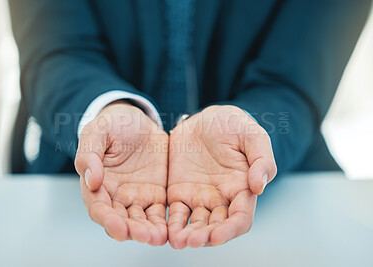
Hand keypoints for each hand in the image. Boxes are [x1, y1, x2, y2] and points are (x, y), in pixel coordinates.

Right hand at [75, 101, 167, 245]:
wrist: (138, 120)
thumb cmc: (113, 124)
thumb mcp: (97, 131)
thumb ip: (89, 154)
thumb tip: (91, 180)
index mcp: (97, 185)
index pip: (99, 208)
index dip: (107, 220)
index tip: (118, 228)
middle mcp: (116, 196)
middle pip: (122, 221)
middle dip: (132, 231)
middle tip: (144, 236)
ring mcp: (137, 197)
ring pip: (141, 221)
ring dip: (149, 232)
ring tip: (159, 237)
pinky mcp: (156, 195)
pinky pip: (160, 213)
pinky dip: (164, 224)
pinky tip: (171, 229)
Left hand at [167, 105, 276, 248]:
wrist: (205, 118)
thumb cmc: (233, 125)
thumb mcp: (252, 135)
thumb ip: (261, 160)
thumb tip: (259, 187)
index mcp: (242, 188)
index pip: (240, 218)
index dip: (230, 230)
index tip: (217, 236)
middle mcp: (221, 199)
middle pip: (215, 227)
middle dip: (205, 237)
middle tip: (192, 241)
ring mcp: (199, 197)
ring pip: (194, 224)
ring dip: (187, 235)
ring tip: (177, 240)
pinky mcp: (179, 192)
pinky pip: (175, 212)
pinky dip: (170, 224)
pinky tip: (164, 229)